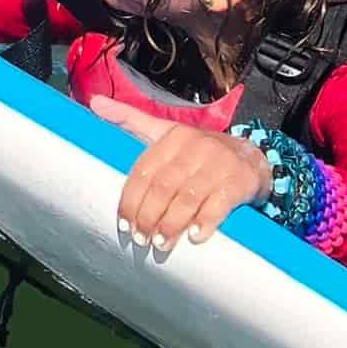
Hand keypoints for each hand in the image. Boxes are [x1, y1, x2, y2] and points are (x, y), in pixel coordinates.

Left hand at [89, 98, 271, 256]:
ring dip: (171, 224)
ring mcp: (219, 164)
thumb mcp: (165, 131)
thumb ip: (130, 119)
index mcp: (173, 136)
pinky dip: (205, 222)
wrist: (251, 157)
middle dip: (148, 216)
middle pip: (163, 187)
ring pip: (187, 198)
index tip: (124, 224)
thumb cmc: (198, 150)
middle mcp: (196, 147)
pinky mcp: (239, 182)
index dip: (131, 200)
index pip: (144, 171)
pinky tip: (194, 237)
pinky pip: (219, 204)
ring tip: (161, 244)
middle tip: (141, 239)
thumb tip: (94, 103)